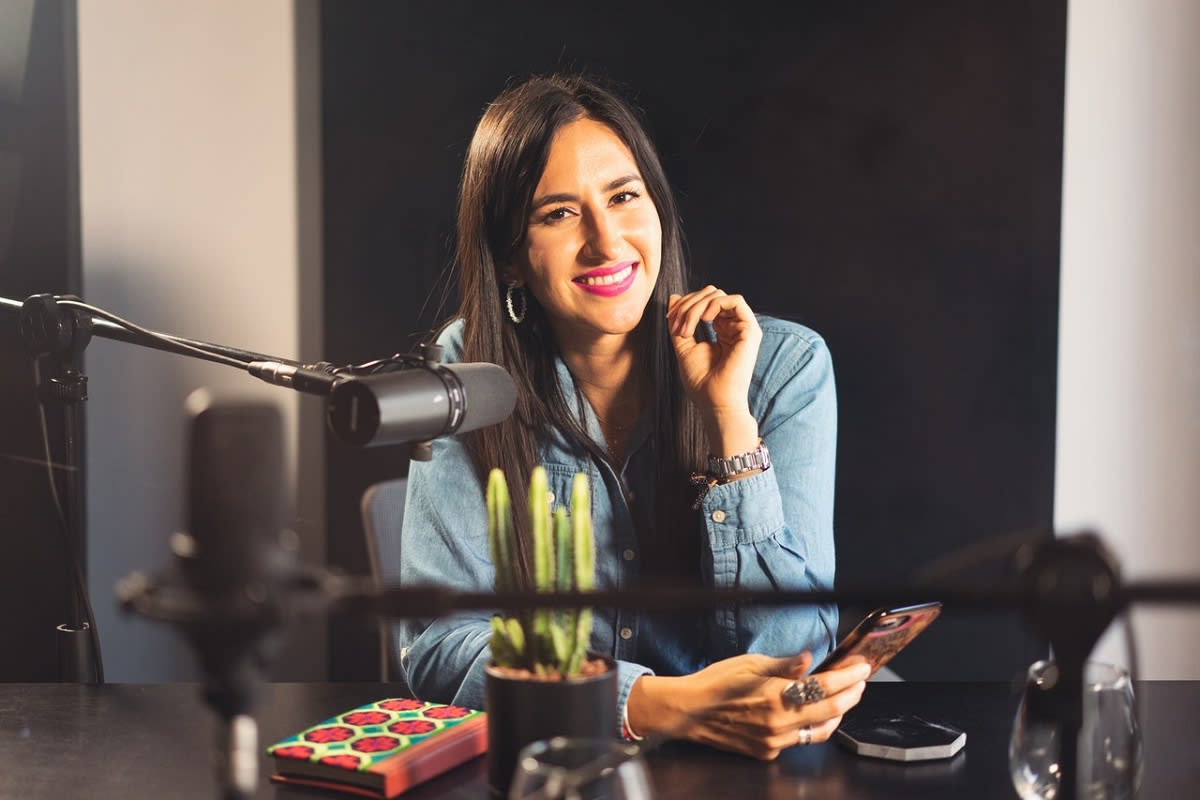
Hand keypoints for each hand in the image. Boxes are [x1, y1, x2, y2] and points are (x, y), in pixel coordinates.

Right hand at [627, 652, 870, 760]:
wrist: (688, 711)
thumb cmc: (716, 682)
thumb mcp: (750, 664)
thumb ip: (785, 665)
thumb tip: (810, 659)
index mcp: (776, 696)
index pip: (825, 686)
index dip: (848, 676)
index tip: (862, 667)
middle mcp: (779, 722)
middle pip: (831, 710)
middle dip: (851, 694)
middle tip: (860, 681)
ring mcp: (774, 742)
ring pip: (819, 731)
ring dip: (837, 714)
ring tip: (843, 699)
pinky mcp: (766, 752)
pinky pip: (797, 741)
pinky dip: (810, 726)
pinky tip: (812, 714)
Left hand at [667, 287, 762, 454]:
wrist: (715, 402)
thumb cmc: (702, 382)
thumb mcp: (683, 346)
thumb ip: (680, 322)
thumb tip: (674, 297)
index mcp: (721, 329)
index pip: (704, 302)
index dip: (684, 305)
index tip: (670, 321)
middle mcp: (733, 326)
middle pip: (710, 295)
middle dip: (687, 305)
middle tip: (677, 327)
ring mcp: (743, 328)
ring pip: (719, 296)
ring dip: (696, 306)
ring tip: (687, 329)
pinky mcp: (750, 331)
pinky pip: (735, 301)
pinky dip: (715, 304)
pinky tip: (704, 319)